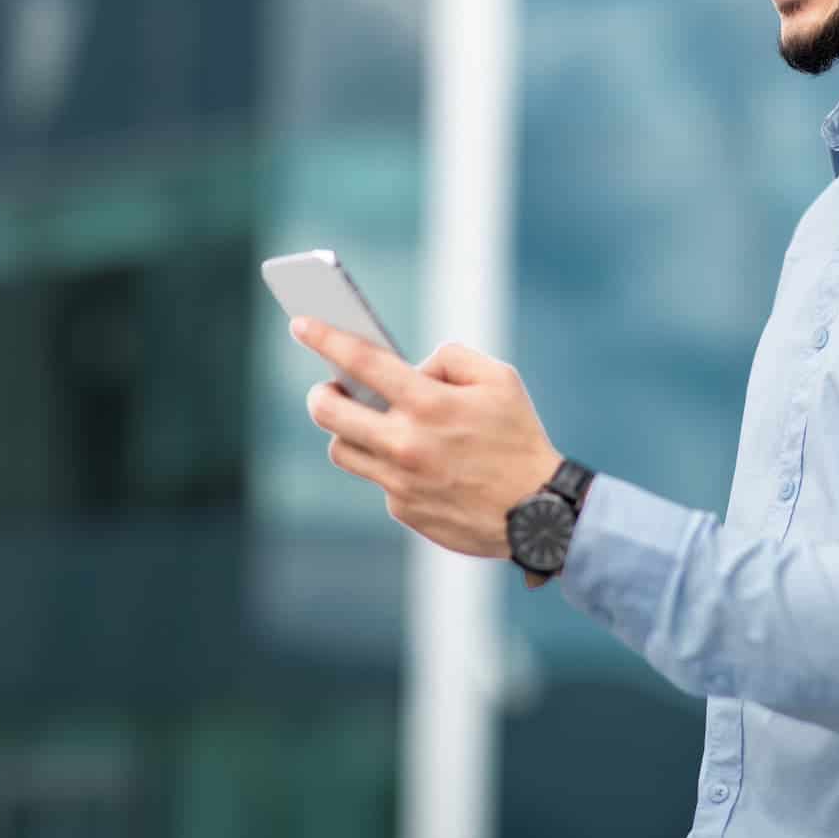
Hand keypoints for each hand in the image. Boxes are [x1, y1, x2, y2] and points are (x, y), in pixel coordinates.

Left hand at [291, 317, 562, 561]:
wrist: (538, 513)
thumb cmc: (519, 438)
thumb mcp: (499, 379)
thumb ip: (450, 358)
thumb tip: (414, 368)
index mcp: (429, 403)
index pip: (361, 361)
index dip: (325, 338)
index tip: (300, 324)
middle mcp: (406, 443)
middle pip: (329, 412)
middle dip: (320, 393)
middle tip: (328, 387)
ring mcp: (400, 481)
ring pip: (343, 450)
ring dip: (348, 431)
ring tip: (369, 422)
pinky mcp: (403, 510)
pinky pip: (378, 479)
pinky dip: (389, 465)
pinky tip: (417, 463)